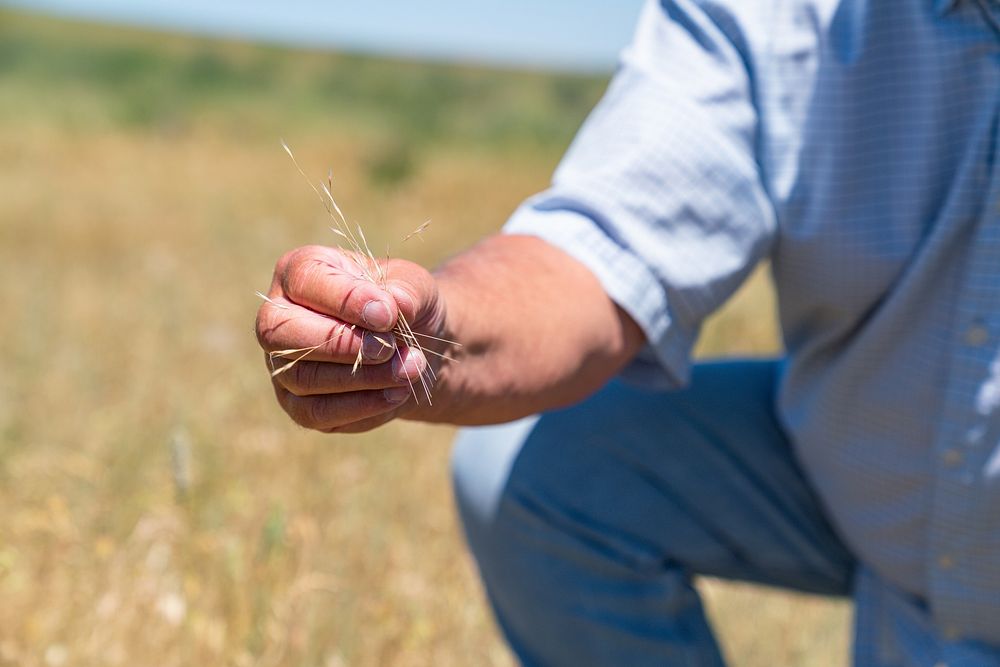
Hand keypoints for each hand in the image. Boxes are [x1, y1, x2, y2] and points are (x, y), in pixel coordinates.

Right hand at [255, 245, 447, 432]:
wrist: (415, 348)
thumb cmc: (404, 306)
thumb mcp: (415, 286)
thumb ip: (406, 291)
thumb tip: (394, 305)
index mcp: (299, 272)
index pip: (304, 280)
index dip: (345, 300)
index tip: (388, 314)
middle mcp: (278, 317)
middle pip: (282, 332)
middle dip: (342, 343)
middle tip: (390, 347)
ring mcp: (282, 364)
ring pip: (303, 378)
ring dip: (363, 378)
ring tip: (410, 368)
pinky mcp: (298, 404)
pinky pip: (318, 413)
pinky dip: (362, 406)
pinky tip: (398, 393)